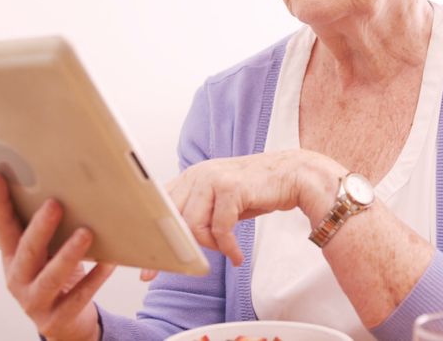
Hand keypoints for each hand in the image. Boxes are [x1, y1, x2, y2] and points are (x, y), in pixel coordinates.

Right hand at [0, 172, 116, 340]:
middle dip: (40, 228)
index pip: (1, 227)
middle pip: (27, 251)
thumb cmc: (57, 279)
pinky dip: (95, 278)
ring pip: (51, 277)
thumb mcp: (44, 255)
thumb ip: (46, 230)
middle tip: (55, 204)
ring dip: (68, 254)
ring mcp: (35, 301)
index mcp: (12, 258)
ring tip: (85, 233)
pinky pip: (79, 296)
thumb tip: (63, 189)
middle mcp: (18, 279)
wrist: (64, 325)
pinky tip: (109, 262)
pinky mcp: (57, 318)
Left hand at [166, 149, 345, 265]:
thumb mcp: (221, 200)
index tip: (148, 265)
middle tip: (183, 269)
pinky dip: (228, 248)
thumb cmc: (258, 190)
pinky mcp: (232, 187)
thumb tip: (178, 242)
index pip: (160, 206)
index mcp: (191, 176)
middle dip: (175, 248)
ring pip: (194, 226)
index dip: (152, 236)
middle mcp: (198, 174)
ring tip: (227, 252)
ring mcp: (214, 178)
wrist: (294, 175)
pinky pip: (220, 229)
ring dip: (211, 246)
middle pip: (172, 218)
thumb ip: (199, 212)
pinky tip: (237, 256)